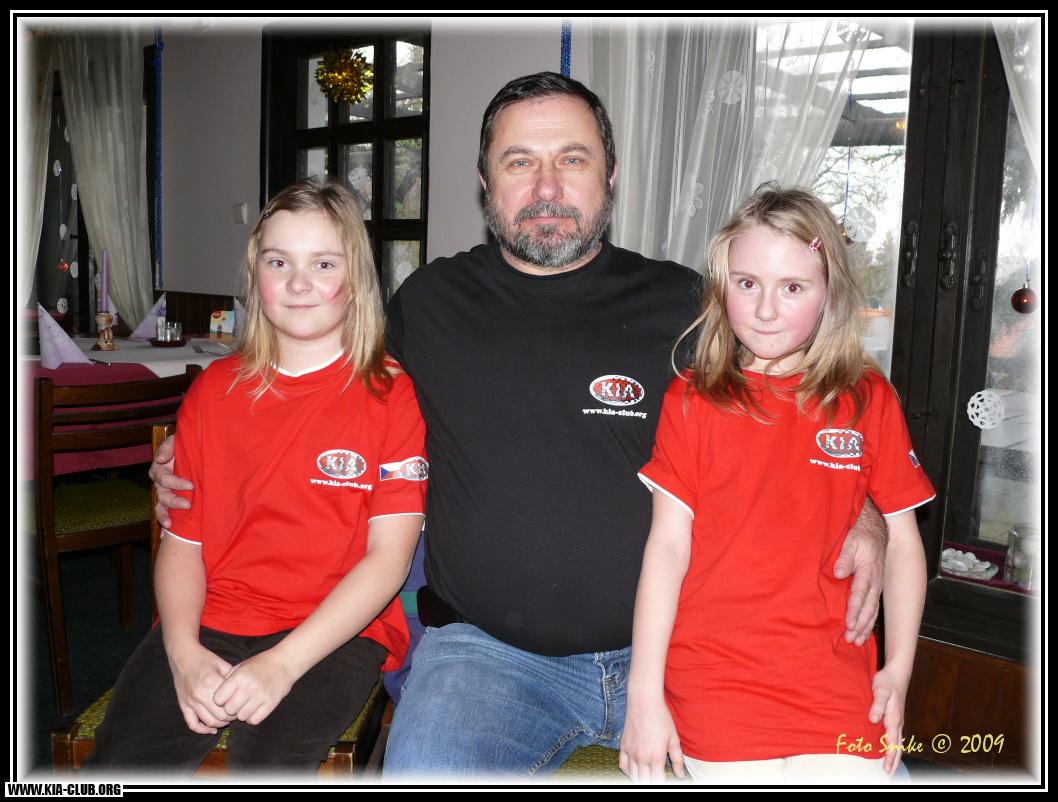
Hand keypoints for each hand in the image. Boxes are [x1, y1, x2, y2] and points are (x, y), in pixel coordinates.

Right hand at [149, 434, 192, 528]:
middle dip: (174, 501)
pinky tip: (166, 534)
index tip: (191, 485)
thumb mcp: (177, 441)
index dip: (175, 482)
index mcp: (160, 469)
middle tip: (188, 504)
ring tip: (171, 524)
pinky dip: (164, 524)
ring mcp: (165, 494)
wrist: (197, 452)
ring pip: (160, 507)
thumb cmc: (187, 445)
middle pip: (162, 495)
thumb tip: (161, 459)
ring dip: (165, 515)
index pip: (163, 477)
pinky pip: (164, 514)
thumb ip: (168, 446)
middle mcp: (160, 483)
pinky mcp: (172, 502)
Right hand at [167, 642, 235, 734]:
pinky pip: (192, 724)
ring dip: (220, 724)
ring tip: (226, 719)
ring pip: (208, 722)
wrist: (183, 656)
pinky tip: (211, 730)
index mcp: (212, 683)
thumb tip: (244, 691)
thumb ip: (233, 678)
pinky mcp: (183, 705)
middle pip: (220, 716)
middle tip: (236, 714)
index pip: (229, 705)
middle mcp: (200, 694)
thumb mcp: (222, 664)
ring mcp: (190, 702)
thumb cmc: (205, 659)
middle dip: (231, 718)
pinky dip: (202, 730)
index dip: (238, 708)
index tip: (242, 706)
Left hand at [212, 649, 295, 725]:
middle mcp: (249, 687)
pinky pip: (254, 720)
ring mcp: (261, 696)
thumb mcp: (241, 666)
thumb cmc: (260, 664)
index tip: (225, 697)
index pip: (218, 699)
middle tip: (236, 703)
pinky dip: (252, 717)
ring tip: (246, 705)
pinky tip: (254, 709)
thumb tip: (216, 696)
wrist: (284, 663)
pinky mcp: (271, 704)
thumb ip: (228, 679)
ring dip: (242, 714)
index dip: (220, 700)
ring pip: (241, 717)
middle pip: (229, 710)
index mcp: (239, 677)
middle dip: (230, 708)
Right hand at [619, 699, 685, 783]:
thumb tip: (680, 775)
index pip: (657, 782)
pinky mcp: (623, 746)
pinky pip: (623, 766)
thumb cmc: (661, 717)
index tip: (665, 780)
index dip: (662, 783)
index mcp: (656, 757)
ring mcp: (630, 753)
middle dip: (652, 781)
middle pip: (644, 781)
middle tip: (657, 777)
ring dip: (640, 778)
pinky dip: (628, 771)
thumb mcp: (673, 738)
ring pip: (633, 776)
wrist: (644, 701)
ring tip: (647, 775)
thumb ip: (677, 759)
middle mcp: (641, 758)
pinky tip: (635, 769)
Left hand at [833, 501, 885, 644]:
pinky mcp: (875, 588)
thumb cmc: (861, 536)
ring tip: (856, 641)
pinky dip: (869, 621)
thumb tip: (838, 573)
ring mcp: (876, 586)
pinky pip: (873, 607)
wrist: (876, 530)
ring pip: (872, 610)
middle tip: (851, 638)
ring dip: (865, 626)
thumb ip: (844, 558)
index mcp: (867, 571)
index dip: (854, 609)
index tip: (848, 623)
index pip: (860, 594)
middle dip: (860, 624)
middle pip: (868, 607)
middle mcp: (875, 581)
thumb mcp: (850, 542)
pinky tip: (863, 632)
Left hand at [869, 666, 907, 775]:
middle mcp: (897, 722)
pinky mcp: (894, 717)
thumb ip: (877, 704)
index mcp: (894, 718)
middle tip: (888, 775)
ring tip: (889, 767)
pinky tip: (888, 749)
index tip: (887, 769)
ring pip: (897, 742)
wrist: (897, 673)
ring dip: (894, 755)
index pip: (893, 743)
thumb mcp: (880, 690)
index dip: (890, 757)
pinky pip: (894, 735)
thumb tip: (874, 720)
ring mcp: (897, 720)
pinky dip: (893, 746)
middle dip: (894, 761)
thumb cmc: (887, 681)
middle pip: (897, 746)